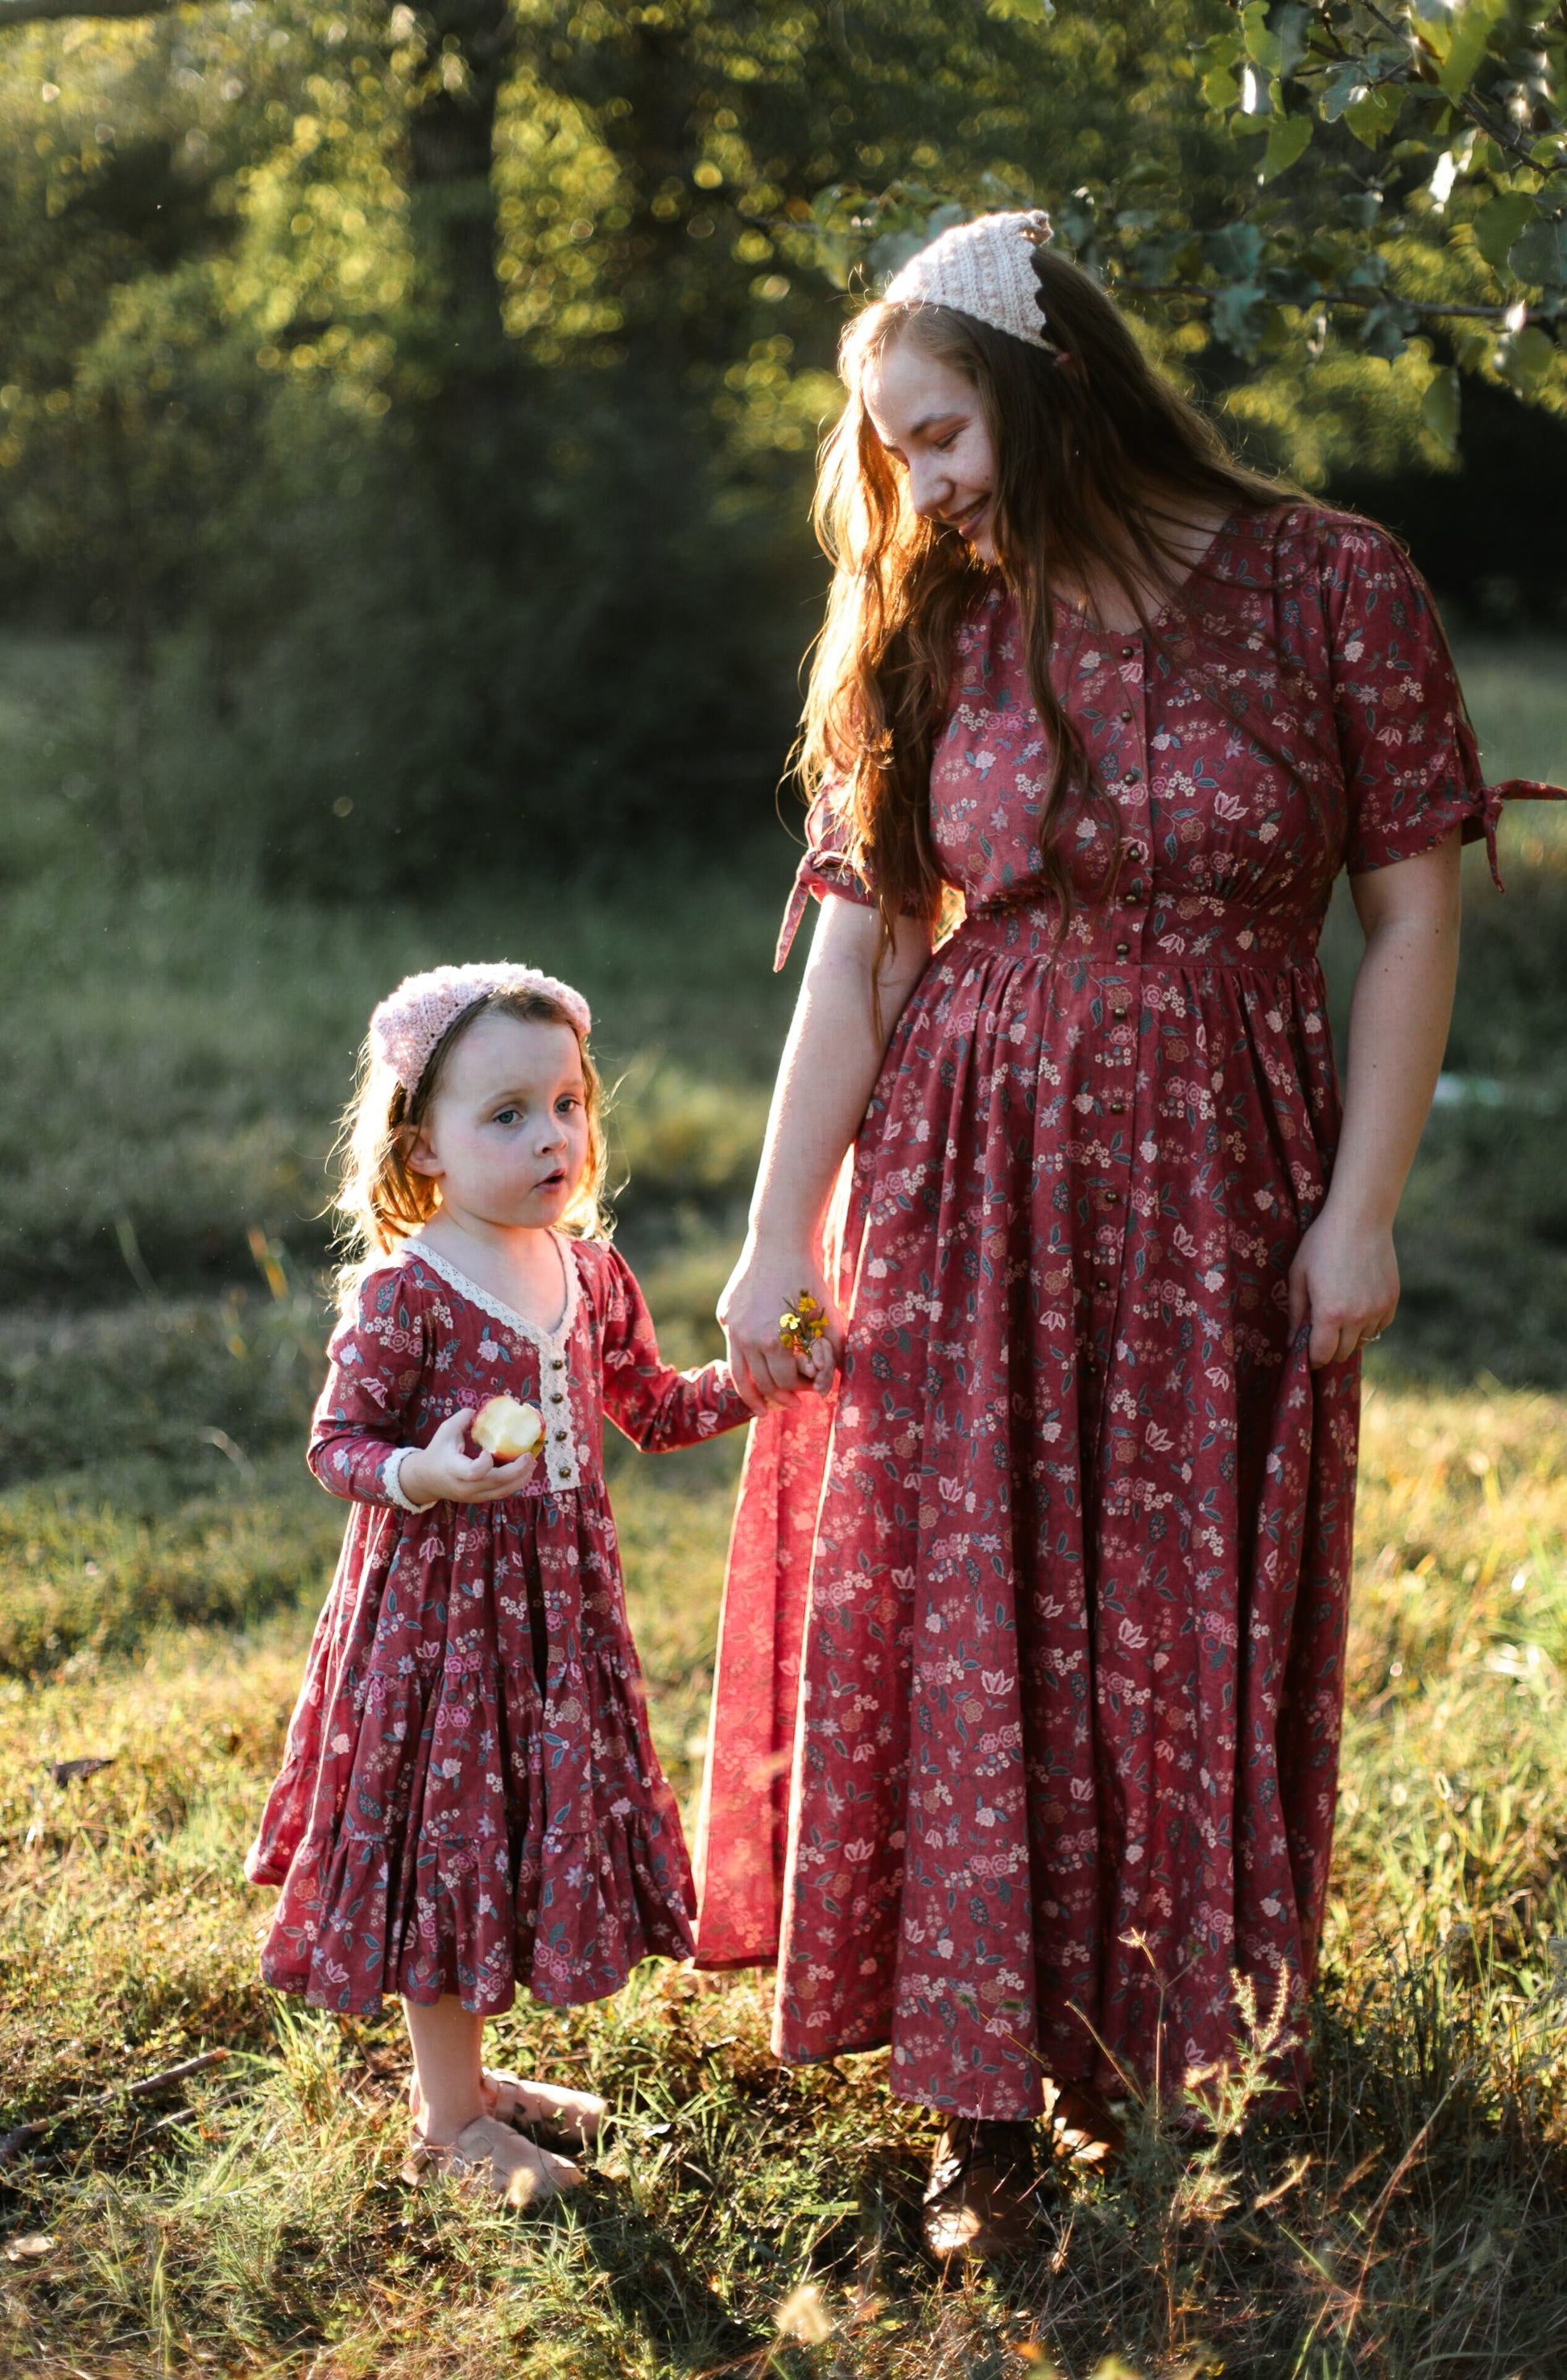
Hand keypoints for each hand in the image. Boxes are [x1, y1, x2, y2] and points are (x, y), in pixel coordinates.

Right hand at [398, 1410, 538, 1505]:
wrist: (426, 1480)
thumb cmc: (438, 1451)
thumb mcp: (445, 1431)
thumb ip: (464, 1418)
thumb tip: (486, 1410)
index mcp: (453, 1469)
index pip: (473, 1472)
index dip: (485, 1463)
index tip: (488, 1450)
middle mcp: (465, 1486)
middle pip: (496, 1482)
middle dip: (517, 1470)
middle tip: (530, 1455)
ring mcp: (473, 1496)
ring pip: (502, 1491)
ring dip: (521, 1478)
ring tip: (533, 1462)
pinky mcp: (480, 1499)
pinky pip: (501, 1493)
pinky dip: (515, 1482)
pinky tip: (525, 1470)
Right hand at [718, 1239, 843, 1416]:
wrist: (780, 1243)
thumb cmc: (809, 1281)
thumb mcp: (828, 1319)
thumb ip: (831, 1355)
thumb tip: (826, 1388)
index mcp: (775, 1341)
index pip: (786, 1383)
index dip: (801, 1390)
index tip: (810, 1390)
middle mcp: (748, 1338)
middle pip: (762, 1383)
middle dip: (779, 1397)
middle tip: (792, 1403)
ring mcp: (732, 1326)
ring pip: (738, 1374)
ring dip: (752, 1396)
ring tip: (760, 1408)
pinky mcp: (725, 1314)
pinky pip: (733, 1346)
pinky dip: (745, 1360)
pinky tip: (757, 1363)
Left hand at [1287, 1202, 1397, 1368]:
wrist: (1360, 1219)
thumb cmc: (1322, 1243)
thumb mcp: (1298, 1275)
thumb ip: (1295, 1313)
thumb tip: (1292, 1342)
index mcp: (1330, 1313)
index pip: (1322, 1355)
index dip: (1312, 1358)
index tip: (1306, 1353)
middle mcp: (1357, 1317)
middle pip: (1343, 1353)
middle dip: (1329, 1349)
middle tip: (1320, 1335)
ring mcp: (1378, 1309)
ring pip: (1363, 1341)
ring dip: (1350, 1337)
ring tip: (1339, 1317)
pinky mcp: (1392, 1300)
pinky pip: (1380, 1326)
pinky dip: (1368, 1324)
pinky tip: (1358, 1307)